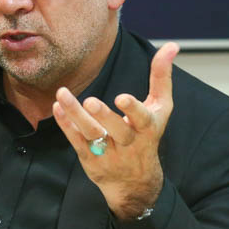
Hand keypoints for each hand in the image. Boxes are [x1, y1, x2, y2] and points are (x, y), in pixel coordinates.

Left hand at [52, 41, 179, 219]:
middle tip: (91, 101)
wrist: (135, 183)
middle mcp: (128, 143)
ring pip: (91, 134)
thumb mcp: (161, 109)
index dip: (133, 109)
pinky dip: (66, 124)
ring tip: (62, 95)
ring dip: (75, 115)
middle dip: (104, 116)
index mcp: (147, 129)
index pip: (142, 119)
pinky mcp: (90, 158)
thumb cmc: (147, 135)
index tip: (122, 97)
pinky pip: (76, 141)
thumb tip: (172, 45)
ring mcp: (108, 153)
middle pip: (116, 130)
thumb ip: (162, 77)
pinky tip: (57, 106)